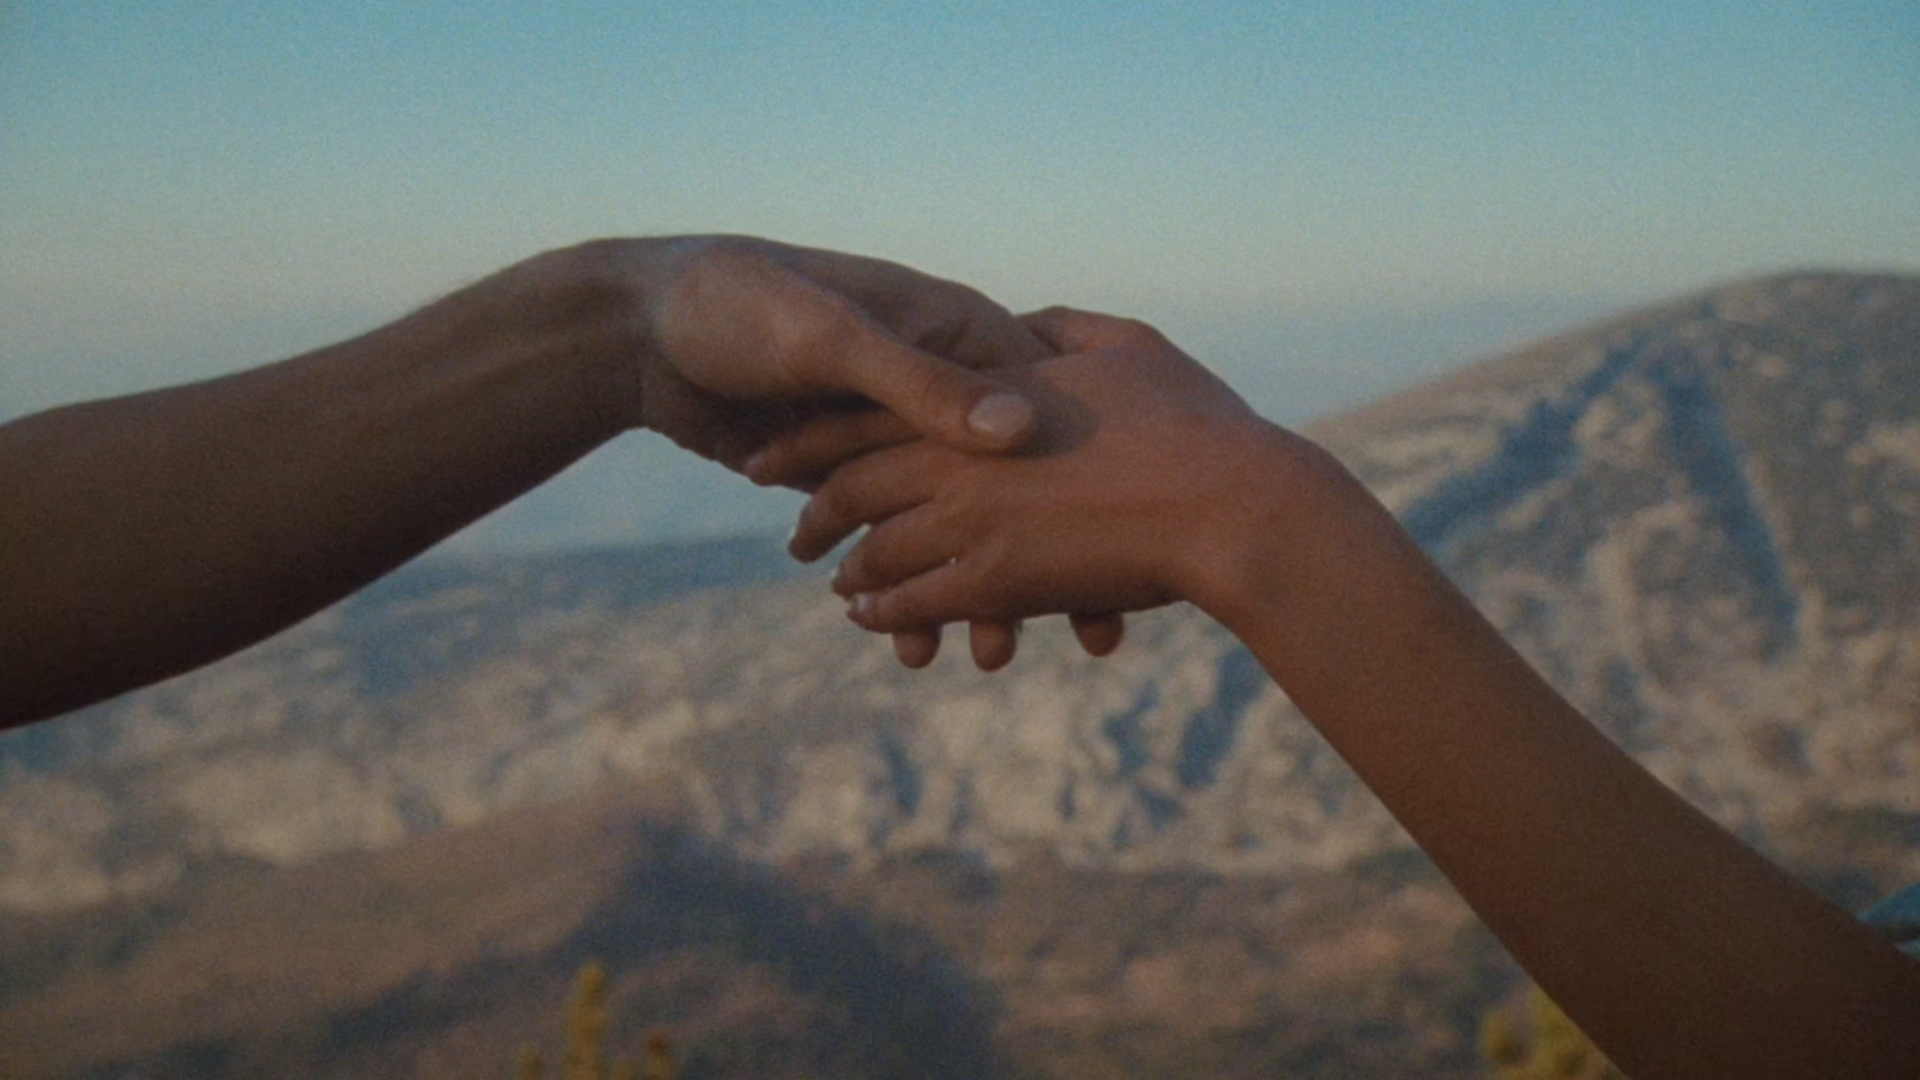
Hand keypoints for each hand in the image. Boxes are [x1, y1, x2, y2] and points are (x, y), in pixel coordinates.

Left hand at [568, 237, 1118, 664]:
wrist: (644, 327)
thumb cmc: (741, 308)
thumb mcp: (835, 338)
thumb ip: (920, 385)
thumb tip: (1010, 433)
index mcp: (955, 341)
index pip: (1029, 422)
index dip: (1068, 493)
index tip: (1103, 565)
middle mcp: (938, 395)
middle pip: (997, 496)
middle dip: (1024, 570)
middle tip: (1037, 637)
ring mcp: (900, 442)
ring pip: (953, 531)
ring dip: (969, 598)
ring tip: (986, 657)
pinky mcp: (855, 483)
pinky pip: (898, 547)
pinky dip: (910, 597)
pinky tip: (916, 641)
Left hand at [790, 307, 1283, 641]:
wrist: (1238, 507)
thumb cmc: (1197, 422)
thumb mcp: (1127, 343)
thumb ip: (1060, 329)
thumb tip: (1023, 325)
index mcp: (984, 393)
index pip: (871, 410)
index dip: (813, 435)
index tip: (774, 452)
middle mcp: (962, 456)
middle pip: (857, 484)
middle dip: (818, 511)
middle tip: (797, 534)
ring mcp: (975, 522)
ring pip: (880, 551)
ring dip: (851, 571)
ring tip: (838, 585)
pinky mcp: (998, 583)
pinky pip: (919, 603)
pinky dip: (888, 613)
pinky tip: (874, 621)